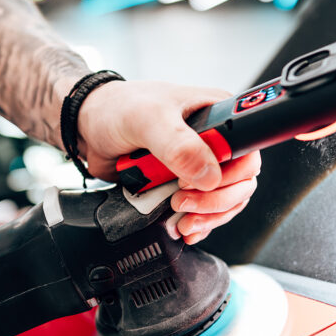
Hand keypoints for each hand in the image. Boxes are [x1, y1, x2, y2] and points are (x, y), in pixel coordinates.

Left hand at [77, 79, 261, 243]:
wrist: (87, 128)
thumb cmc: (118, 109)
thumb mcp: (149, 119)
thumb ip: (179, 145)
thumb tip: (208, 174)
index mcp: (219, 116)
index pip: (248, 152)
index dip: (232, 174)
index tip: (200, 181)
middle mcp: (215, 143)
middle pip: (241, 183)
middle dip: (216, 202)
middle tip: (183, 202)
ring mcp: (198, 167)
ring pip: (224, 203)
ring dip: (207, 218)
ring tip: (182, 220)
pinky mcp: (182, 187)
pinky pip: (203, 213)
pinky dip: (196, 224)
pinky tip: (182, 227)